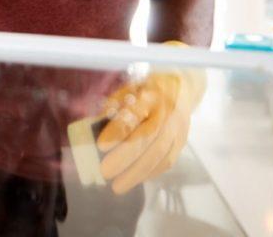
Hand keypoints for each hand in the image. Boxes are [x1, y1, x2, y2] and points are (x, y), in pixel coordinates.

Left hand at [97, 42, 205, 194]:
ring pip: (160, 154)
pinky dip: (149, 174)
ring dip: (137, 173)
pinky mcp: (182, 141)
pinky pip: (166, 162)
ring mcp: (178, 127)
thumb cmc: (145, 90)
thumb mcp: (127, 91)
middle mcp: (167, 110)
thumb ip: (111, 109)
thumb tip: (91, 130)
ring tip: (117, 186)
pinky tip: (134, 180)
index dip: (118, 130)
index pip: (135, 113)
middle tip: (105, 172)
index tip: (100, 146)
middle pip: (149, 137)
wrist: (181, 87)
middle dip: (125, 158)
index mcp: (150, 94)